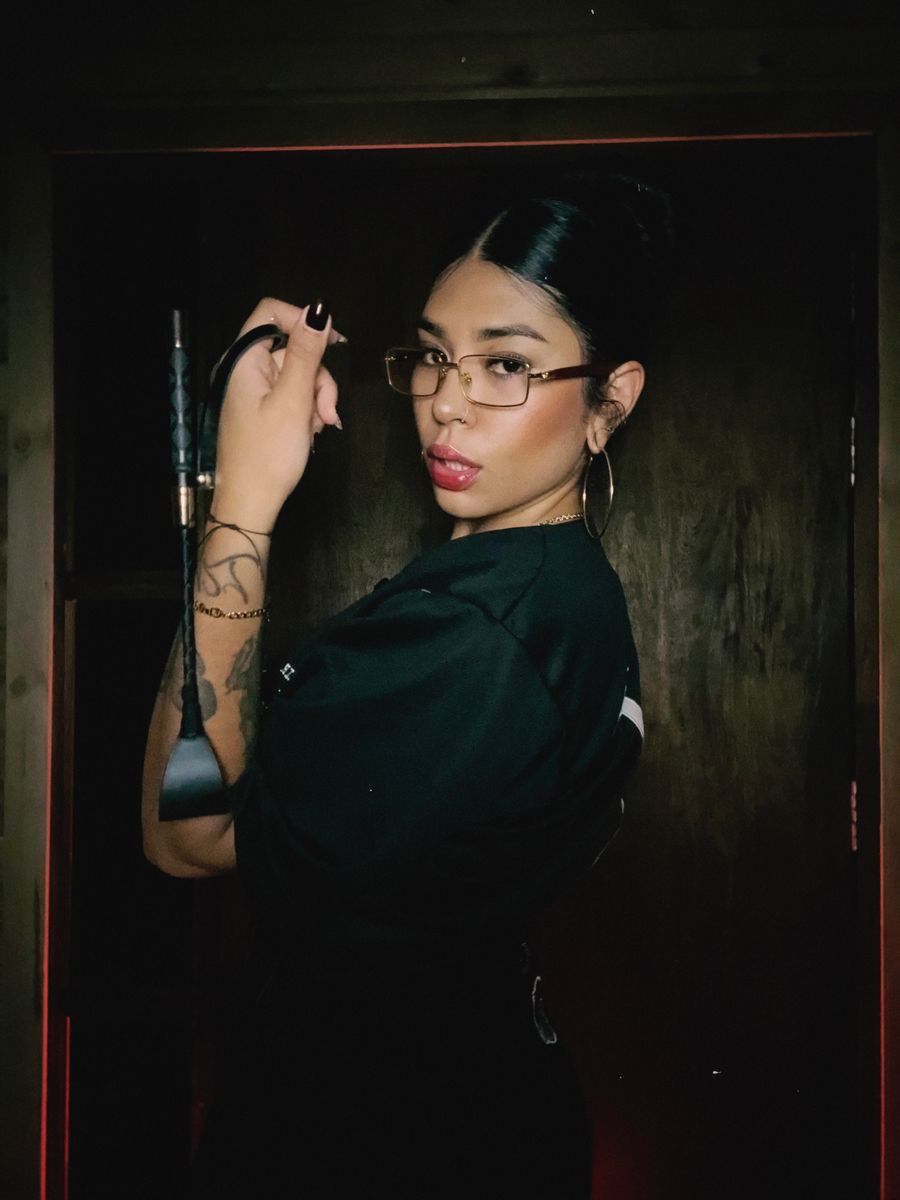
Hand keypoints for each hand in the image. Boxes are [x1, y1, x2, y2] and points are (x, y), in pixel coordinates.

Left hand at [212, 296, 344, 528]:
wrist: (251, 504)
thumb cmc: (269, 455)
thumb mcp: (294, 400)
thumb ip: (307, 352)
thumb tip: (319, 308)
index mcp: (245, 360)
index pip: (272, 312)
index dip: (305, 321)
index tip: (335, 344)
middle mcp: (247, 369)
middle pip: (294, 348)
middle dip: (318, 377)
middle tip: (326, 412)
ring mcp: (256, 390)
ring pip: (300, 375)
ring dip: (317, 398)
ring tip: (318, 428)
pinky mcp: (264, 409)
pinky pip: (294, 396)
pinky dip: (308, 410)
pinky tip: (310, 433)